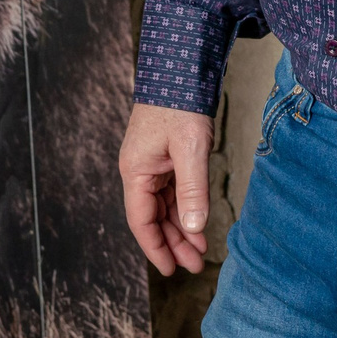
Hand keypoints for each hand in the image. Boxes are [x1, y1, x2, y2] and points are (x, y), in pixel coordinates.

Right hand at [120, 103, 215, 275]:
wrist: (181, 67)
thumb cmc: (182, 104)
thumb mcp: (191, 149)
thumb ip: (192, 190)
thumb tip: (194, 228)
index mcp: (135, 171)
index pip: (142, 222)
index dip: (156, 248)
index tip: (172, 270)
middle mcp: (138, 171)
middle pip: (153, 218)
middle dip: (174, 243)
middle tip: (195, 266)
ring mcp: (151, 164)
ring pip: (163, 207)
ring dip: (181, 228)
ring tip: (201, 251)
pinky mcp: (165, 157)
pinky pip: (172, 192)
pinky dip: (185, 209)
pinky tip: (199, 222)